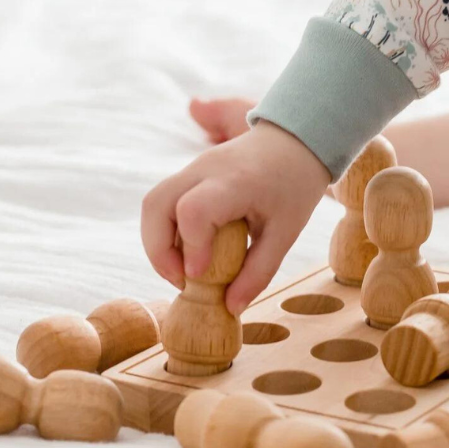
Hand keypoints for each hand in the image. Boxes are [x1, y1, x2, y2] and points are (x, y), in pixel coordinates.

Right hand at [142, 120, 330, 315]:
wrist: (295, 140)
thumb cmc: (294, 185)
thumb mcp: (286, 232)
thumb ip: (259, 271)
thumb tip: (230, 307)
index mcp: (234, 182)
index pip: (193, 210)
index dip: (190, 247)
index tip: (200, 277)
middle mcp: (204, 170)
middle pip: (155, 205)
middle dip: (158, 251)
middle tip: (182, 282)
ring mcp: (192, 168)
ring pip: (152, 204)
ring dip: (157, 243)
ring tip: (183, 272)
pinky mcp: (189, 174)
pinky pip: (163, 203)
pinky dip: (165, 232)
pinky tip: (188, 254)